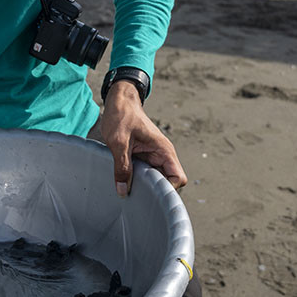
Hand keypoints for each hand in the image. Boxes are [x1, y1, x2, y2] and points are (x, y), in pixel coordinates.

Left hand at [101, 81, 186, 196]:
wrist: (118, 101)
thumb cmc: (122, 115)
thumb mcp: (119, 142)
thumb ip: (122, 167)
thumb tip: (123, 190)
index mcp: (163, 150)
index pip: (178, 178)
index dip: (167, 189)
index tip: (150, 194)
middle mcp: (161, 155)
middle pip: (167, 183)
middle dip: (153, 191)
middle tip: (135, 195)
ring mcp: (152, 157)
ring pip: (154, 180)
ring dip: (143, 186)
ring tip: (128, 189)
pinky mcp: (142, 158)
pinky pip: (144, 174)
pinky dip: (135, 180)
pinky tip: (124, 182)